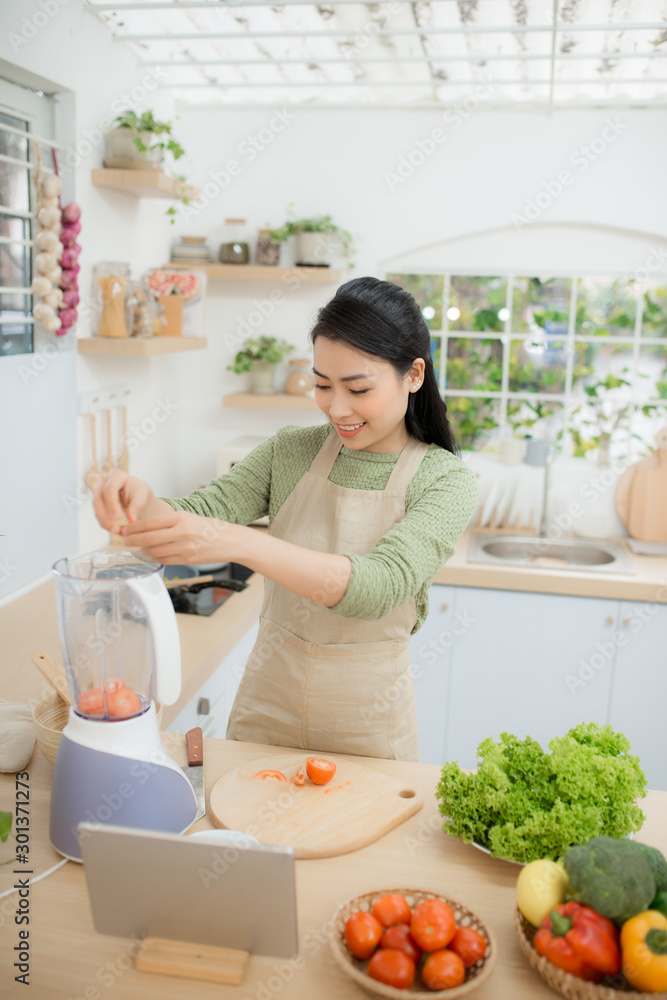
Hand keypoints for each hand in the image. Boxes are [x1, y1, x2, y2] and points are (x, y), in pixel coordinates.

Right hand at [93, 471, 153, 532]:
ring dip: (104, 522)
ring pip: (96, 508)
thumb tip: (132, 520)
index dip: (112, 504)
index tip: (119, 518)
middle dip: (106, 516)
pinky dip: (105, 523)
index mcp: (116, 476)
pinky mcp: (97, 502)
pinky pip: (98, 514)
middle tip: (116, 529)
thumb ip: (137, 506)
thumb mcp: (142, 496)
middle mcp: (103, 481)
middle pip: (98, 499)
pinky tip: (114, 530)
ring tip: (116, 531)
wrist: (135, 495)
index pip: (109, 489)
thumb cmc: (139, 492)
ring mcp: (98, 491)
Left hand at [119, 511, 233, 564]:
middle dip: (133, 540)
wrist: (231, 540)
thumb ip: (170, 522)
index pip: (150, 522)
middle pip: (149, 537)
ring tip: (139, 548)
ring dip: (144, 551)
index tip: (125, 529)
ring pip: (155, 551)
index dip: (134, 527)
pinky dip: (155, 558)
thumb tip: (148, 528)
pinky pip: (165, 560)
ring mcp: (185, 547)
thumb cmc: (211, 528)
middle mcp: (182, 531)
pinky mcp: (188, 559)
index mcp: (181, 518)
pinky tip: (152, 555)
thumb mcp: (190, 518)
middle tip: (124, 541)